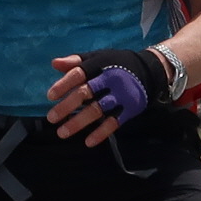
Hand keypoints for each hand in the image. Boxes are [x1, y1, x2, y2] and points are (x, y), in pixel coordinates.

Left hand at [46, 46, 170, 142]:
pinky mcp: (130, 108)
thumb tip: (54, 64)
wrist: (151, 70)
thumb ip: (76, 61)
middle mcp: (110, 79)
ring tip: (62, 133)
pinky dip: (101, 132)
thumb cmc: (117, 64)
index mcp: (99, 65)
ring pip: (97, 110)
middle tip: (51, 118)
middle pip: (86, 93)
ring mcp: (121, 95)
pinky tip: (88, 142)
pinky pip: (114, 122)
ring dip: (79, 122)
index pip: (78, 74)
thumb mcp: (98, 58)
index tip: (50, 96)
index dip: (64, 85)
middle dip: (67, 106)